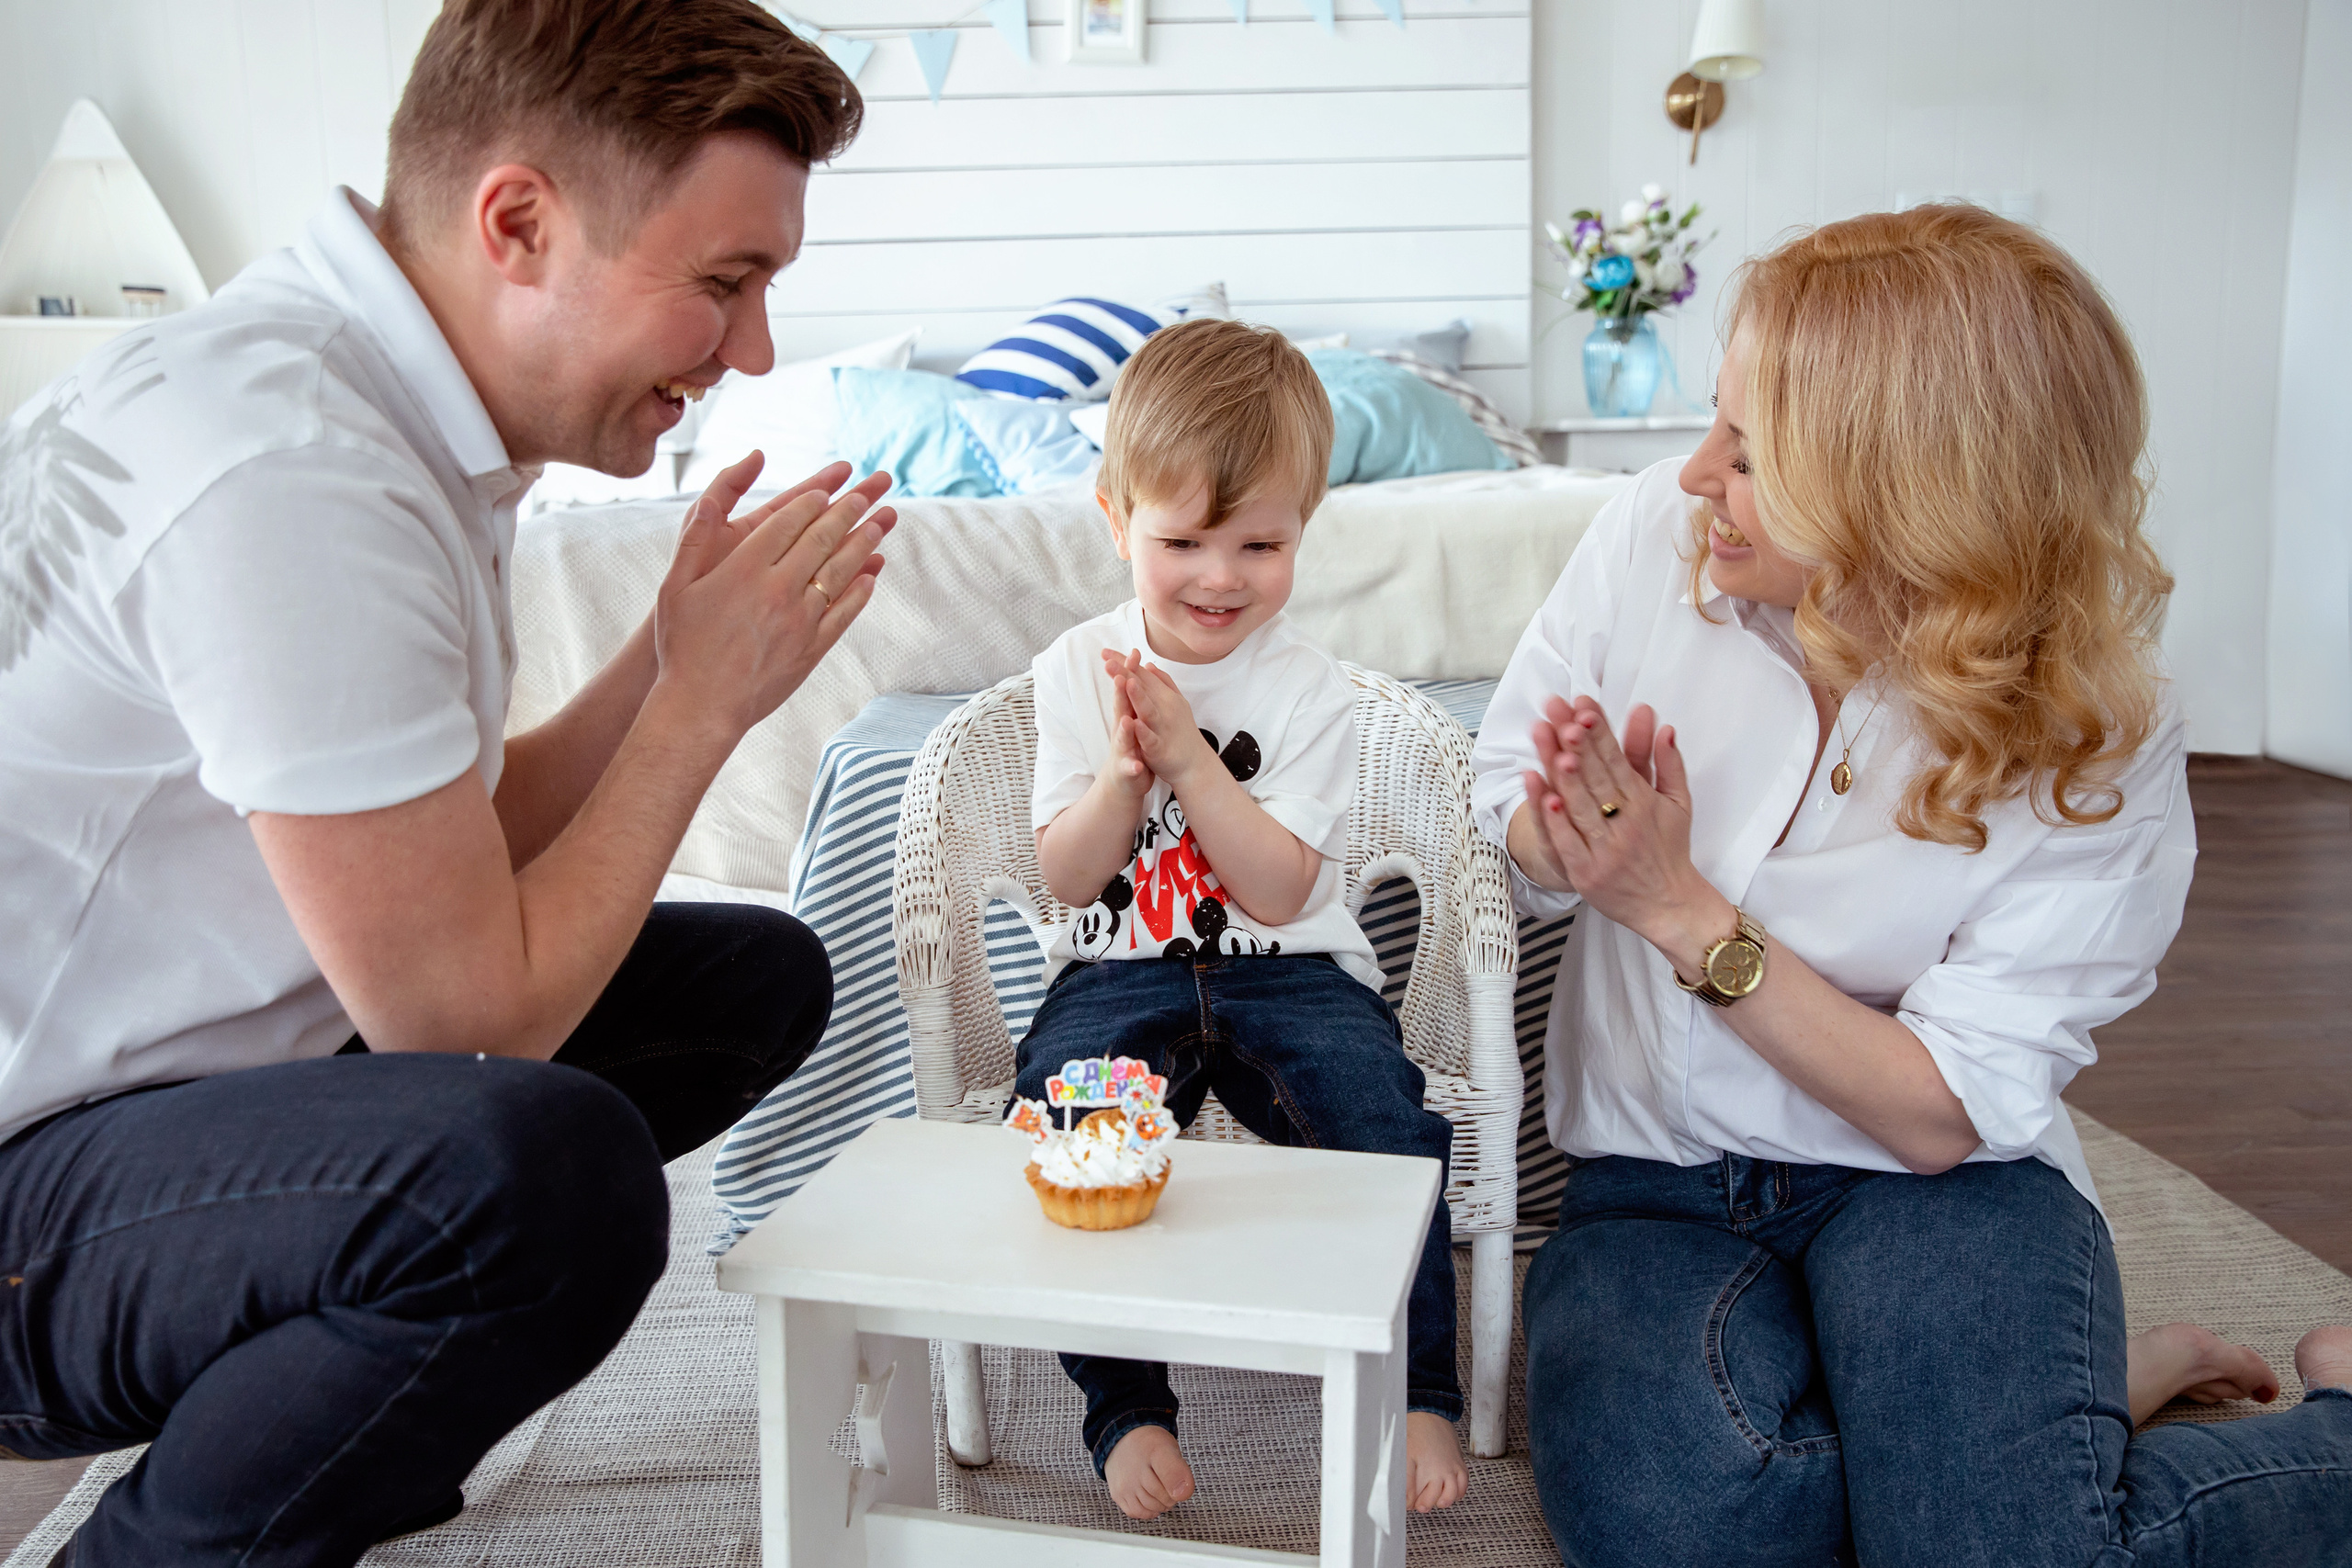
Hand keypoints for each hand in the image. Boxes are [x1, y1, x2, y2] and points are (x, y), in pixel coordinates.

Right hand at [650, 463, 896, 744]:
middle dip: (846, 513)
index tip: (826, 489)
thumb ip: (693, 539)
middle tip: (866, 494)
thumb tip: (709, 500)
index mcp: (744, 570)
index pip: (786, 523)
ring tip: (881, 523)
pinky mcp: (812, 648)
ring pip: (839, 572)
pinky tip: (871, 576)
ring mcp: (800, 620)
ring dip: (863, 544)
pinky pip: (843, 613)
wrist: (703, 706)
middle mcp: (778, 590)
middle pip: (820, 541)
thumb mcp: (675, 586)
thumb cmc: (682, 646)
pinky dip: (860, 591)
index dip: (810, 502)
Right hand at [1097, 648, 1156, 799]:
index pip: (1127, 690)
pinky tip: (1136, 764)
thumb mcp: (1132, 717)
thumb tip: (1132, 672)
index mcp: (1126, 715)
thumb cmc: (1131, 745)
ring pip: (1122, 738)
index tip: (1133, 652)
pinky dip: (1132, 765)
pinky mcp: (1126, 770)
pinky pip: (1129, 768)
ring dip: (1124, 729)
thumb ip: (1132, 697)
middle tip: (1121, 676)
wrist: (1123, 780)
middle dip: (1120, 693)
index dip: (1129, 673)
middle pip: (1119, 708)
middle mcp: (1121, 730)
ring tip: (1127, 720)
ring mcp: (1122, 750)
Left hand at [1116, 656, 1216, 790]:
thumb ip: (1161, 682)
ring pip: (1148, 709)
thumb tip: (1149, 664)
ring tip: (1127, 682)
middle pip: (1142, 688)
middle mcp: (1164, 708)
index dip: (1123, 663)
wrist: (1194, 763)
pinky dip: (1143, 731)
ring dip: (1138, 696)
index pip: (1140, 675)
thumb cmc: (1180, 731)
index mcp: (1163, 696)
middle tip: (1108, 661)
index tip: (1105, 652)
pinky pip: (1151, 739)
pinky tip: (1134, 723)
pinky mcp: (1160, 747)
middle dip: (1126, 674)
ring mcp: (1162, 727)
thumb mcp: (1173, 702)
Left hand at [1519, 696, 1727, 956]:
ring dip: (1564, 775)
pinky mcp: (1586, 874)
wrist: (1669, 906)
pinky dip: (1556, 821)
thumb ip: (1669, 764)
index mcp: (1644, 803)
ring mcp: (1605, 849)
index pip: (1618, 760)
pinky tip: (1545, 796)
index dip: (1600, 732)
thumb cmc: (1669, 850)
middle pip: (1596, 777)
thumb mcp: (1678, 804)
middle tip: (1561, 713)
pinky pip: (1569, 843)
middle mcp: (1625, 823)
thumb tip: (1666, 726)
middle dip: (1577, 742)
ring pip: (1581, 806)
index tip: (1584, 705)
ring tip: (1550, 744)